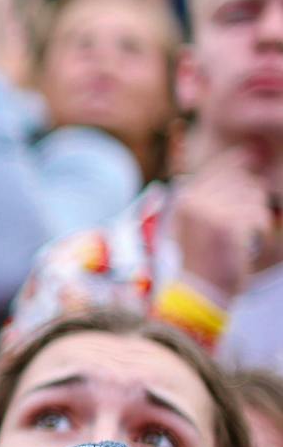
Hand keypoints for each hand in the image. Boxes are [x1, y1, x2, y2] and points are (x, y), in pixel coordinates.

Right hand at [172, 149, 274, 302]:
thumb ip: (217, 192)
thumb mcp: (202, 220)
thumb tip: (249, 157)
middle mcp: (193, 201)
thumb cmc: (207, 257)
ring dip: (258, 217)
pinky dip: (261, 231)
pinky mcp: (226, 226)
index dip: (242, 160)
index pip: (220, 167)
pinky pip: (259, 216)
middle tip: (244, 224)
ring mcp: (209, 212)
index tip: (257, 155)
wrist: (200, 291)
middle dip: (253, 199)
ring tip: (244, 237)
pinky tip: (249, 244)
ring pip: (254, 198)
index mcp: (185, 197)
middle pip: (242, 181)